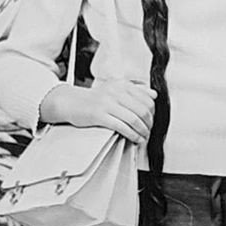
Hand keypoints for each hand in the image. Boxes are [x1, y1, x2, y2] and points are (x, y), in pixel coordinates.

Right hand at [40, 78, 154, 143]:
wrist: (71, 102)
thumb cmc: (94, 99)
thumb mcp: (115, 90)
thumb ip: (135, 91)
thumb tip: (154, 94)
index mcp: (121, 85)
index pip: (146, 99)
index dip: (152, 113)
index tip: (151, 121)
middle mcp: (115, 92)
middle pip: (142, 110)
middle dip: (149, 124)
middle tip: (149, 131)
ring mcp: (107, 103)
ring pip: (133, 119)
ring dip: (142, 131)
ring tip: (144, 138)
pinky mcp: (99, 115)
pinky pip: (121, 126)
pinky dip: (132, 135)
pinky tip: (135, 139)